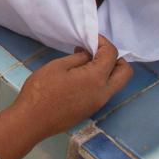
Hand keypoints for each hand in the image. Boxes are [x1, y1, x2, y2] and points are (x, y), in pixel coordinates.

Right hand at [12, 36, 131, 137]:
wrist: (32, 120)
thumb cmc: (41, 90)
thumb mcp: (58, 66)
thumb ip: (79, 58)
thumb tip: (89, 55)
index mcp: (96, 78)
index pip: (112, 54)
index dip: (103, 42)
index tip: (90, 38)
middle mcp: (104, 93)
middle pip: (126, 73)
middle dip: (115, 58)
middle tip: (96, 52)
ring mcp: (98, 104)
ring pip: (116, 84)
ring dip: (108, 70)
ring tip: (85, 63)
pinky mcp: (90, 111)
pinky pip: (104, 92)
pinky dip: (99, 81)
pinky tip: (79, 77)